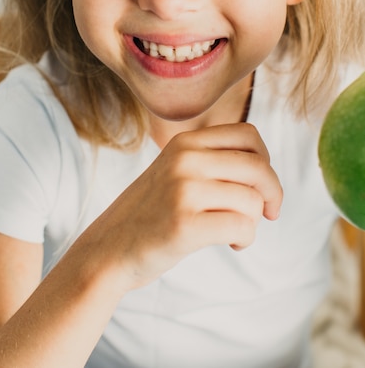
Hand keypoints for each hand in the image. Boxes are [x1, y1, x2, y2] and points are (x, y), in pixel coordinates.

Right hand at [88, 123, 282, 290]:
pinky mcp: (184, 225)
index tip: (261, 185)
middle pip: (258, 167)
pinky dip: (245, 239)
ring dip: (253, 222)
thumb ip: (212, 161)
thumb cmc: (152, 213)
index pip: (249, 134)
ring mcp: (183, 190)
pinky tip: (231, 243)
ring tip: (233, 231)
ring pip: (253, 201)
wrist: (108, 248)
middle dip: (273, 194)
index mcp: (184, 142)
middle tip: (269, 213)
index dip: (266, 160)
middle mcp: (184, 159)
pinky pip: (243, 227)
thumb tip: (267, 171)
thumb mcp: (175, 170)